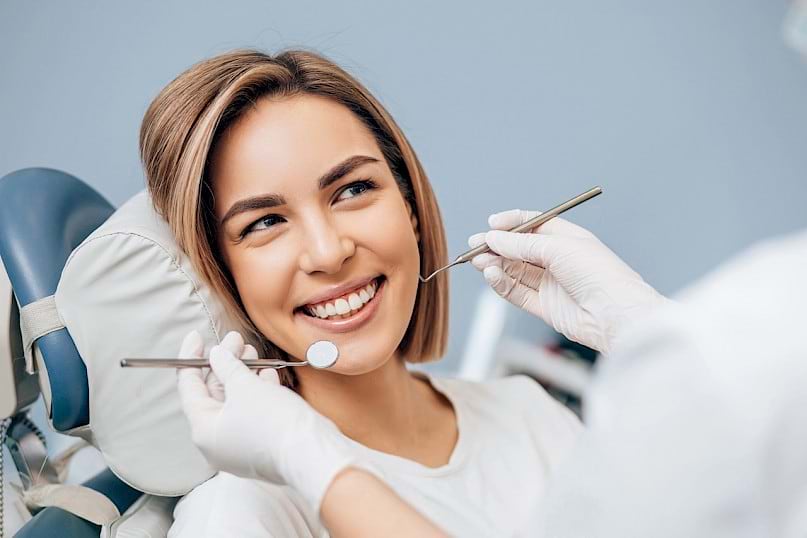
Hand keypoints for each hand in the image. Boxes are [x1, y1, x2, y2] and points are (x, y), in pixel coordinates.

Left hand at [175, 330, 367, 510]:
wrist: (312, 455)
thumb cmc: (274, 422)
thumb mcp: (245, 386)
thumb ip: (227, 366)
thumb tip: (216, 354)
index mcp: (204, 431)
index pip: (189, 388)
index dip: (190, 358)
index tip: (196, 336)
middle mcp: (218, 443)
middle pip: (214, 394)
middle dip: (225, 363)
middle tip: (234, 339)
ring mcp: (240, 447)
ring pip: (236, 402)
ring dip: (243, 374)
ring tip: (251, 349)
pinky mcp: (262, 447)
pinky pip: (253, 414)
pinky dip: (257, 392)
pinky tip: (266, 373)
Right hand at [468, 210, 669, 353]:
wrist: (616, 314)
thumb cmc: (600, 275)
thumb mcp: (558, 248)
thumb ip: (522, 245)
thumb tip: (494, 238)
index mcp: (567, 238)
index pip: (532, 225)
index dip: (510, 223)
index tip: (491, 225)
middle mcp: (558, 260)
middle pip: (518, 249)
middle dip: (496, 246)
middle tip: (474, 245)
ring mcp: (550, 283)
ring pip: (514, 270)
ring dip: (495, 264)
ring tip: (478, 261)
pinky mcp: (543, 306)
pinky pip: (516, 292)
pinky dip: (501, 283)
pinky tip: (491, 275)